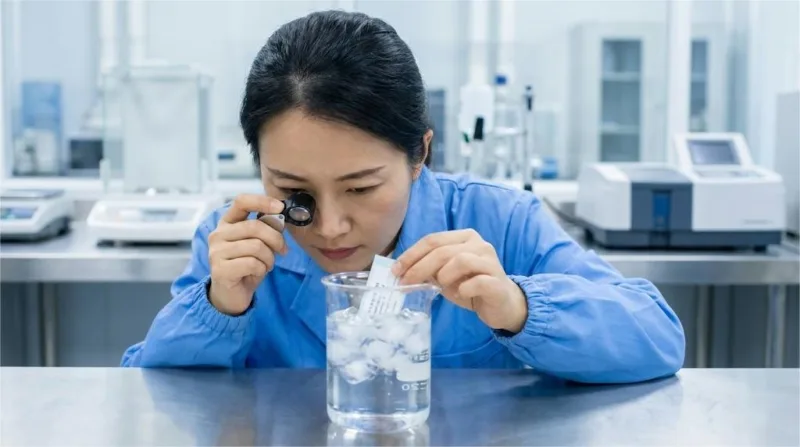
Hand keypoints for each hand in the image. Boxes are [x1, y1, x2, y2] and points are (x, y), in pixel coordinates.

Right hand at [208, 194, 286, 314]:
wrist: (232, 295)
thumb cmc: (246, 266)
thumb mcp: (259, 244)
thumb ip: (266, 229)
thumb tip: (279, 217)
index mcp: (227, 223)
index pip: (241, 201)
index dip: (262, 201)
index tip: (280, 207)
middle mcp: (218, 234)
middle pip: (255, 226)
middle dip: (276, 239)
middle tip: (282, 250)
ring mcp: (216, 252)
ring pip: (256, 246)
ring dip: (269, 258)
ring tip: (267, 264)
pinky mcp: (220, 270)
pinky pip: (252, 263)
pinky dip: (262, 269)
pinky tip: (257, 273)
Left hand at [392, 229, 527, 333]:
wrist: (502, 304)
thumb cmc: (471, 286)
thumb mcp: (446, 276)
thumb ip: (429, 269)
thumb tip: (403, 272)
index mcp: (465, 237)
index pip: (433, 240)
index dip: (411, 255)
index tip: (395, 271)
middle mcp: (479, 244)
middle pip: (442, 251)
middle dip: (419, 267)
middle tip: (405, 283)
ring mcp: (490, 261)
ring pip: (460, 261)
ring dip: (444, 276)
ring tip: (441, 288)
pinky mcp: (498, 282)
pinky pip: (477, 282)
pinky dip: (463, 289)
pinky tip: (461, 295)